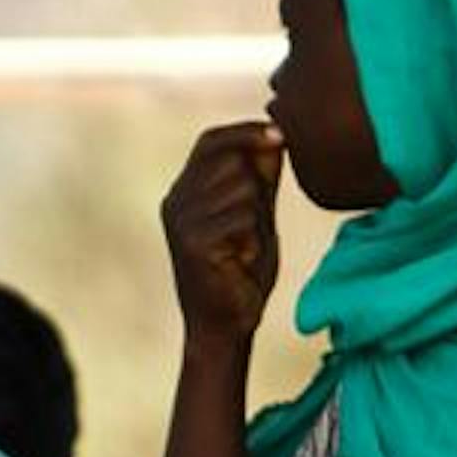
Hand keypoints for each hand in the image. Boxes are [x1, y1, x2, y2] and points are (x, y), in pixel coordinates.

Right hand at [161, 121, 284, 348]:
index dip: (246, 131)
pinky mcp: (193, 243)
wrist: (226, 325)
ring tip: (245, 244)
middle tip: (252, 224)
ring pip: (241, 185)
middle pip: (230, 158)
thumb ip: (261, 178)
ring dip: (257, 214)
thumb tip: (275, 135)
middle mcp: (175, 202)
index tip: (281, 136)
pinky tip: (242, 260)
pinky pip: (242, 215)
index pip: (210, 140)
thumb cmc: (241, 271)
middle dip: (257, 183)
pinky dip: (253, 236)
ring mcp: (181, 222)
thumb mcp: (255, 215)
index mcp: (183, 191)